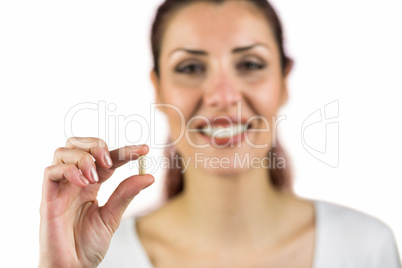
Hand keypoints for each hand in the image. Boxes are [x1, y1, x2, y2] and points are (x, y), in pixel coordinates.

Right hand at [39, 137, 153, 267]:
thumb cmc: (87, 245)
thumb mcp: (112, 217)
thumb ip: (126, 194)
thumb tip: (149, 176)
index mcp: (92, 184)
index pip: (107, 159)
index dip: (125, 151)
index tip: (144, 150)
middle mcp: (75, 182)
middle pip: (79, 145)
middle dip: (96, 145)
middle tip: (110, 161)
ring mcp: (60, 188)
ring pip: (63, 152)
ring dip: (83, 157)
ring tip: (96, 175)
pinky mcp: (47, 199)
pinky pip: (50, 172)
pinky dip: (68, 170)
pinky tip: (83, 182)